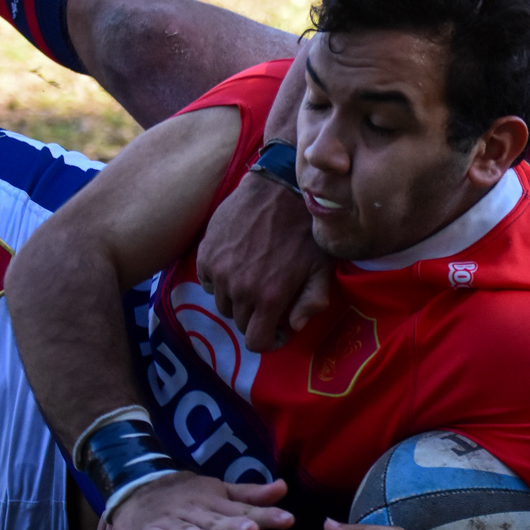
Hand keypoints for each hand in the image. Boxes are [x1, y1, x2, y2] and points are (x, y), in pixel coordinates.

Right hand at [110, 472, 293, 529]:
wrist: (138, 488)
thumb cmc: (188, 495)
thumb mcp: (220, 494)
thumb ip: (250, 497)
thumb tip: (284, 488)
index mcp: (216, 503)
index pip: (244, 510)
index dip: (266, 515)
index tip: (287, 519)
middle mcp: (197, 512)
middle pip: (217, 521)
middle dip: (233, 526)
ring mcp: (172, 522)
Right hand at [197, 172, 332, 351]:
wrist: (281, 187)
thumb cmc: (307, 227)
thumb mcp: (322, 266)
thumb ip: (312, 301)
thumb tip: (295, 326)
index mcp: (270, 296)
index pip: (256, 342)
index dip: (269, 341)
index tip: (278, 330)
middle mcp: (240, 288)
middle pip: (240, 323)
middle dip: (256, 319)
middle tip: (269, 302)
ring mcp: (220, 270)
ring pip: (223, 303)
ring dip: (238, 300)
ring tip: (255, 281)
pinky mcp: (206, 253)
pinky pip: (209, 282)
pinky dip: (222, 280)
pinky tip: (238, 265)